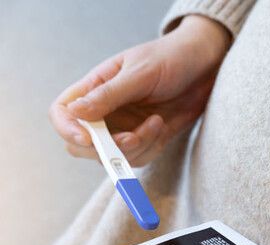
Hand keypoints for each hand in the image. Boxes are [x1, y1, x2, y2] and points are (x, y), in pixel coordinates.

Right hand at [49, 15, 230, 166]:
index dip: (68, 129)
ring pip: (113, 156)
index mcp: (94, 87)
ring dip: (137, 147)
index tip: (89, 138)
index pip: (62, 113)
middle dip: (106, 148)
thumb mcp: (139, 73)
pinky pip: (138, 158)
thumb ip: (108, 94)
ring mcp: (123, 127)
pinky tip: (162, 126)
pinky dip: (151, 148)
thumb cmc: (171, 59)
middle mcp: (104, 111)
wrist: (204, 68)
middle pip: (82, 144)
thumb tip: (74, 113)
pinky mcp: (145, 139)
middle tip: (133, 137)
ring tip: (156, 122)